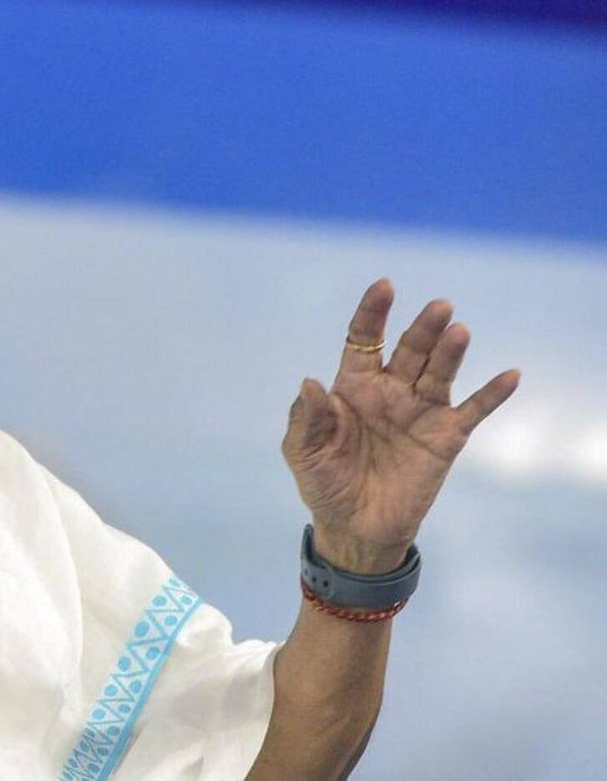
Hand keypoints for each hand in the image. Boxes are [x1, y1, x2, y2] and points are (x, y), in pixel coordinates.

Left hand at [282, 279, 519, 572]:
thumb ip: (308, 417)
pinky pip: (473, 410)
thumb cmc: (324, 484)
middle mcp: (390, 391)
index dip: (373, 312)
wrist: (354, 528)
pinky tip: (510, 375)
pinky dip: (492, 393)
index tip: (385, 287)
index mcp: (353, 386)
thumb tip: (310, 382)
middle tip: (439, 307)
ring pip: (439, 372)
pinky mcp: (445, 438)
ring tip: (458, 331)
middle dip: (423, 328)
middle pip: (409, 350)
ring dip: (450, 352)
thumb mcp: (304, 451)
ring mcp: (420, 411)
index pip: (364, 339)